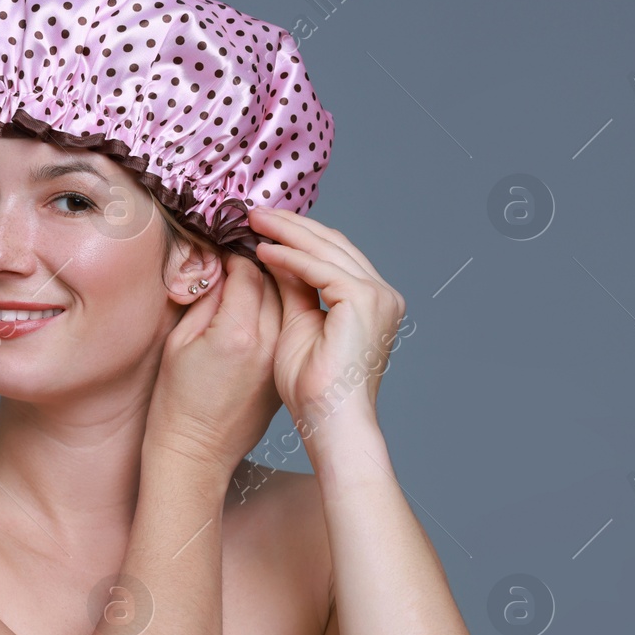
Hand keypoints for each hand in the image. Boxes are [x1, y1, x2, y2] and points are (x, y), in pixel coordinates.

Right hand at [144, 252, 284, 474]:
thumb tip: (224, 270)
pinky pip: (289, 325)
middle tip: (253, 243)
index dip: (238, 252)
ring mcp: (280, 358)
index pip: (250, 271)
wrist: (196, 453)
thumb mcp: (179, 343)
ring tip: (265, 265)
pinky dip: (283, 306)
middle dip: (266, 258)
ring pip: (290, 300)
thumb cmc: (176, 401)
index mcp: (236, 331)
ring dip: (280, 279)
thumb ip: (206, 301)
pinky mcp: (284, 371)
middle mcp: (267, 342)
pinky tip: (270, 301)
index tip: (229, 244)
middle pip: (277, 281)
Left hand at [248, 207, 405, 432]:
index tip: (262, 225)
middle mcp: (381, 294)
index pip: (333, 254)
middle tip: (254, 213)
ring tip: (253, 222)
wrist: (329, 421)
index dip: (298, 235)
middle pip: (332, 244)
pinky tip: (262, 250)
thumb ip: (294, 290)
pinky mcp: (364, 301)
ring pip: (326, 249)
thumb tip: (276, 257)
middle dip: (291, 225)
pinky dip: (289, 256)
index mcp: (370, 301)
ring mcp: (377, 296)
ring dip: (287, 232)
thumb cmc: (311, 390)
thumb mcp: (298, 326)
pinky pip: (319, 268)